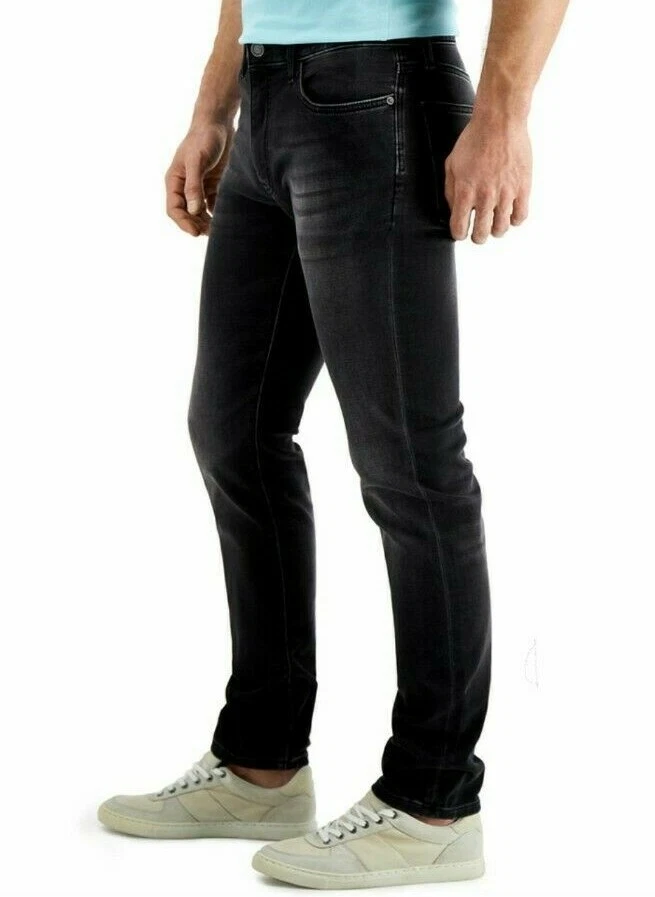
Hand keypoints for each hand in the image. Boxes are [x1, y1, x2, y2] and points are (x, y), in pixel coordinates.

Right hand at [165, 122, 233, 235]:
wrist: (219, 123)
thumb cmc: (204, 138)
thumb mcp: (197, 161)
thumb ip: (194, 186)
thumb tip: (193, 211)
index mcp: (174, 181)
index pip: (174, 209)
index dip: (183, 223)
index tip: (196, 233)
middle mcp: (184, 186)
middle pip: (187, 214)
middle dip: (196, 225)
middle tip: (210, 233)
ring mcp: (199, 187)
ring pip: (200, 212)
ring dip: (207, 222)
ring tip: (218, 230)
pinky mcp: (212, 185)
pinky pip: (212, 205)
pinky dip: (217, 214)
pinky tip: (226, 219)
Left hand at [445, 114, 531, 243]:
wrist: (499, 121)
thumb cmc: (475, 139)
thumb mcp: (452, 164)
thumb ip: (450, 190)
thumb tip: (453, 209)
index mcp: (465, 191)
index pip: (459, 228)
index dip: (459, 234)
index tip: (461, 231)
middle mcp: (485, 196)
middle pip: (481, 233)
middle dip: (477, 237)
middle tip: (478, 232)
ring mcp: (505, 193)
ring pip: (501, 229)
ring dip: (496, 230)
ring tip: (494, 223)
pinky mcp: (523, 187)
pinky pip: (520, 216)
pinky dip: (514, 220)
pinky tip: (510, 213)